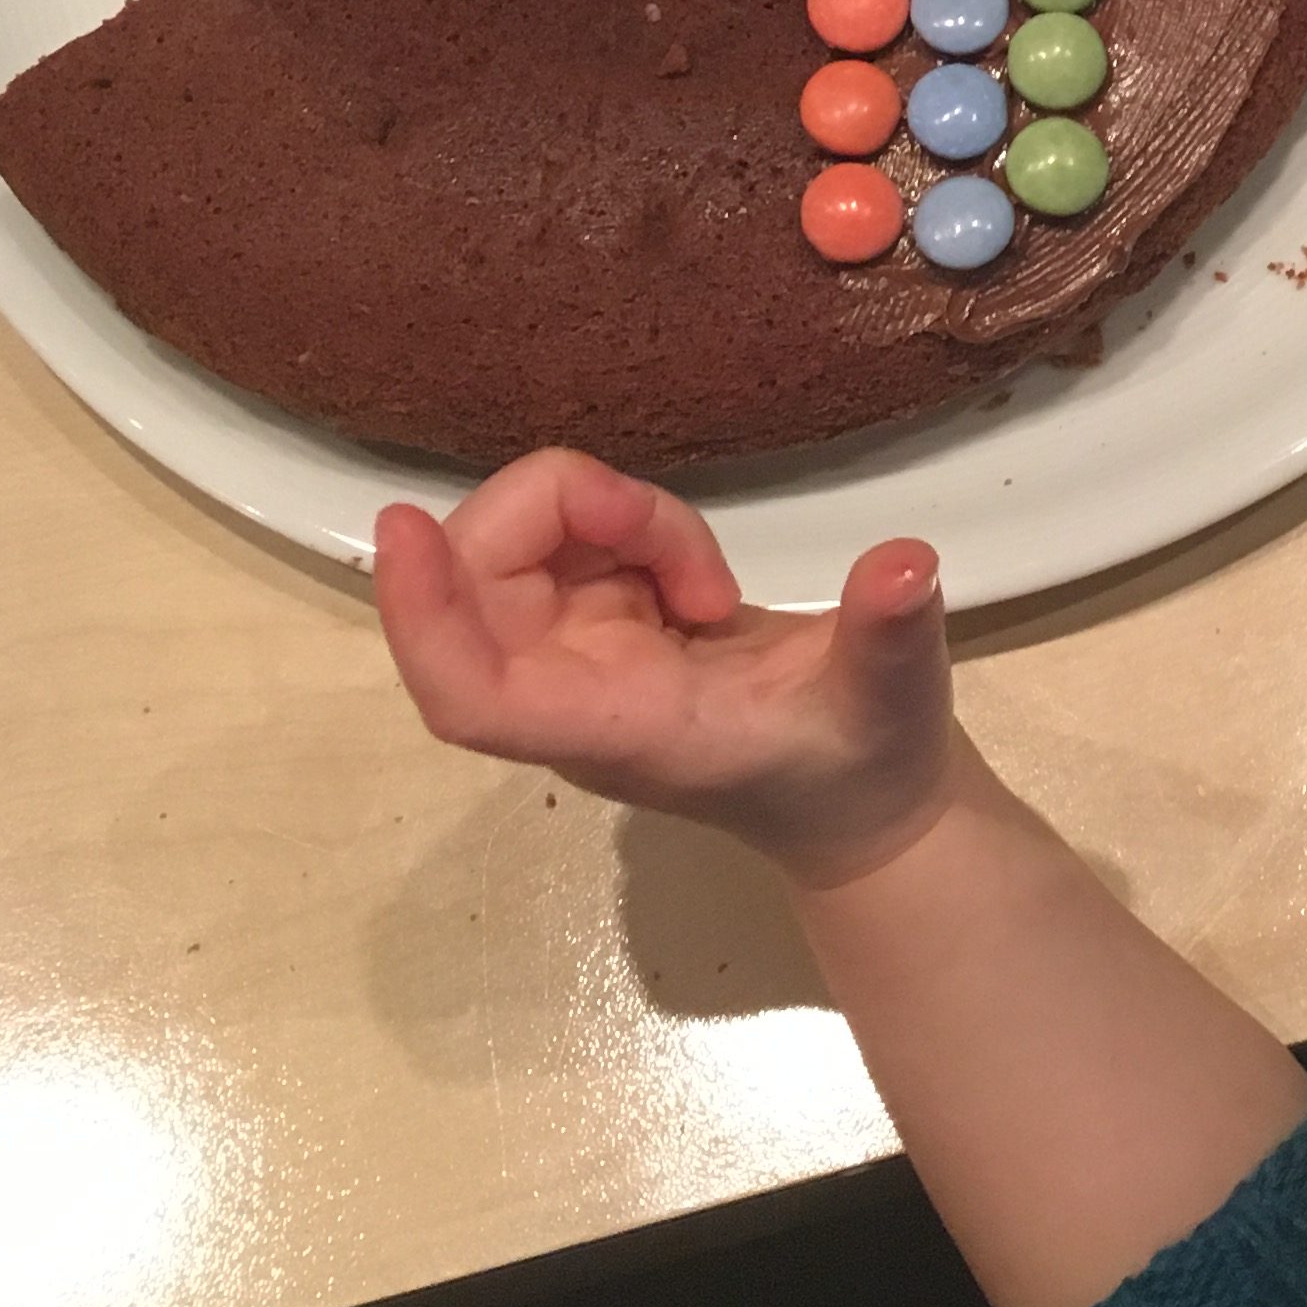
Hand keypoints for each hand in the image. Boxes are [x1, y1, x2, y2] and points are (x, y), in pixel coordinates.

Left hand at [374, 449, 960, 888]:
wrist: (864, 795)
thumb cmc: (866, 762)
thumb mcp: (894, 694)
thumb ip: (890, 629)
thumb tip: (905, 565)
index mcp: (615, 728)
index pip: (472, 694)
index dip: (422, 616)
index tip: (401, 528)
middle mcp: (571, 692)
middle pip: (480, 582)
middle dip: (556, 512)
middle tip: (659, 527)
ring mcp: (580, 655)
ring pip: (522, 545)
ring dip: (606, 517)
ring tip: (705, 578)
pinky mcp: (604, 622)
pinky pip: (569, 540)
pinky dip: (627, 524)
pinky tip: (697, 577)